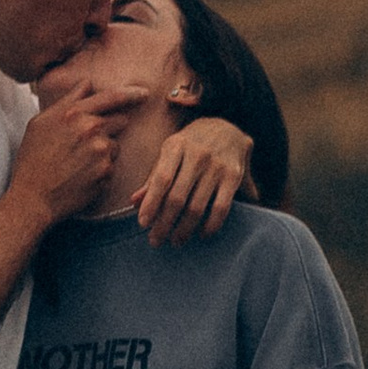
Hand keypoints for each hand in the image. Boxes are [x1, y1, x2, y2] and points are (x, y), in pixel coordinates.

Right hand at [9, 79, 148, 225]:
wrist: (33, 197)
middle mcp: (91, 129)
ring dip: (105, 151)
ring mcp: (101, 151)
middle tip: (88, 142)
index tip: (144, 94)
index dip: (132, 94)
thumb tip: (87, 84)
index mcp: (74, 113)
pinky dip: (101, 169)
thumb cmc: (33, 159)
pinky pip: (112, 165)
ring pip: (115, 145)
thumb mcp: (41, 122)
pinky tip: (82, 175)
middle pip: (120, 120)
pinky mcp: (106, 172)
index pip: (112, 97)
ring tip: (79, 162)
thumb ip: (67, 101)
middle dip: (110, 128)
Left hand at [136, 115, 253, 246]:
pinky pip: (221, 208)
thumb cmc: (191, 144)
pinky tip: (202, 234)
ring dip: (184, 229)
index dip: (151, 204)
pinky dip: (210, 225)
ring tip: (176, 241)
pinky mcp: (233, 176)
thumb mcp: (170, 152)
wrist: (228, 127)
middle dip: (164, 223)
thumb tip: (134, 202)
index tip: (143, 223)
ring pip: (197, 206)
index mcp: (176, 146)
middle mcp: (197, 155)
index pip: (161, 179)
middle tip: (155, 240)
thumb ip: (153, 177)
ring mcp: (217, 166)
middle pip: (177, 197)